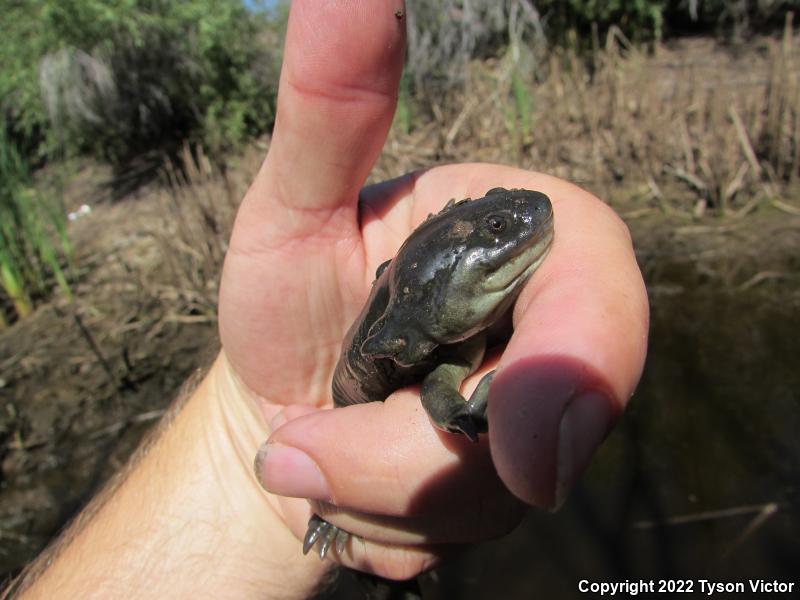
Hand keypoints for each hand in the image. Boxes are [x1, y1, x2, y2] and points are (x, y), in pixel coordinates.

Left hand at [218, 0, 647, 580]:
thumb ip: (330, 110)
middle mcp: (543, 325)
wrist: (275, 399)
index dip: (577, 373)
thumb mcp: (290, 201)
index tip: (521, 457)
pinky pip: (468, 534)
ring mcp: (529, 416)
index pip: (601, 294)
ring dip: (386, 496)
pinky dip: (393, 529)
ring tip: (310, 448)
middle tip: (305, 447)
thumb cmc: (287, 296)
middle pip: (553, 421)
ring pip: (504, 495)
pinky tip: (347, 489)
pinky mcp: (500, 487)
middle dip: (422, 463)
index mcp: (524, 240)